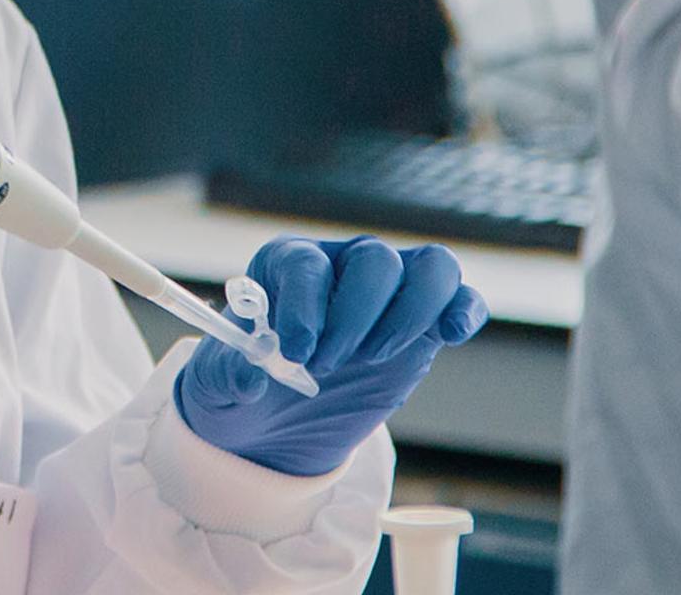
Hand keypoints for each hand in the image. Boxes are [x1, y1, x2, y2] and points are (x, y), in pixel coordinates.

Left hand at [175, 235, 488, 475]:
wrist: (274, 419)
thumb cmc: (242, 385)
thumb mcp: (216, 385)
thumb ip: (226, 375)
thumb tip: (253, 376)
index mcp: (287, 265)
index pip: (307, 265)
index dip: (304, 305)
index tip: (295, 350)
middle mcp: (343, 265)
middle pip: (374, 260)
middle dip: (355, 316)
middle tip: (329, 365)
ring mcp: (390, 291)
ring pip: (429, 267)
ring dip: (409, 313)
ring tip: (374, 357)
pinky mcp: (424, 324)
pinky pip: (460, 299)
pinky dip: (463, 311)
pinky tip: (449, 336)